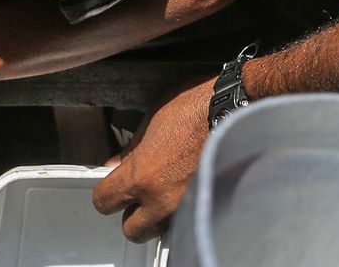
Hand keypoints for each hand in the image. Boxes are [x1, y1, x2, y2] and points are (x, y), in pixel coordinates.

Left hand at [93, 77, 213, 241]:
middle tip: (137, 197)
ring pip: (160, 229)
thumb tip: (116, 165)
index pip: (104, 202)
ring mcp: (185, 205)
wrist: (235, 110)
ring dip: (157, 216)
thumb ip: (130, 150)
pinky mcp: (205, 203)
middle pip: (132, 229)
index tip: (112, 186)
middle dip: (132, 215)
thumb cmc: (195, 108)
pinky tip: (184, 189)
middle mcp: (161, 198)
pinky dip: (180, 209)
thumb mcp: (152, 121)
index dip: (106, 193)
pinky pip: (183, 218)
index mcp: (140, 176)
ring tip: (164, 194)